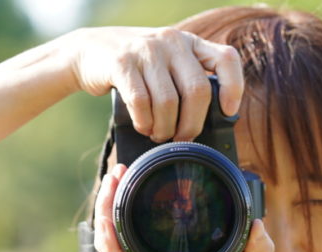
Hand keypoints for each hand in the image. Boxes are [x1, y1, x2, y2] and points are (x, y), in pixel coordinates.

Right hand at [61, 26, 243, 141]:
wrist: (88, 51)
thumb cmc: (135, 69)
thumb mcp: (165, 64)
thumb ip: (186, 80)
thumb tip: (209, 124)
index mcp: (189, 42)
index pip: (226, 60)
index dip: (233, 88)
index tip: (228, 112)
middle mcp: (172, 41)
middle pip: (197, 91)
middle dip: (191, 124)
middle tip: (181, 139)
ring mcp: (146, 50)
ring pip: (168, 102)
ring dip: (164, 128)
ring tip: (157, 134)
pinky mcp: (122, 62)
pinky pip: (141, 102)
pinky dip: (144, 122)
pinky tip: (143, 126)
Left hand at [92, 162, 274, 251]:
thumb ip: (258, 249)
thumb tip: (257, 226)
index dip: (111, 248)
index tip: (107, 217)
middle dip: (105, 214)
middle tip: (114, 177)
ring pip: (111, 248)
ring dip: (107, 212)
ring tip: (115, 176)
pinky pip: (119, 244)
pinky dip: (115, 219)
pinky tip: (120, 191)